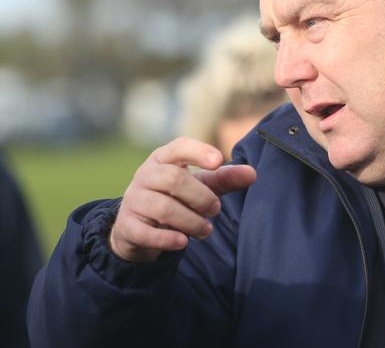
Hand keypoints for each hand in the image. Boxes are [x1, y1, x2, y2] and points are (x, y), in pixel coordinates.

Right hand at [109, 137, 255, 261]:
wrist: (138, 226)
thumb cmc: (176, 197)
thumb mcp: (200, 184)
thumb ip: (224, 178)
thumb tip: (253, 174)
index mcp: (163, 158)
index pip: (179, 147)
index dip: (198, 151)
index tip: (219, 161)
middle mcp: (145, 174)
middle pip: (174, 179)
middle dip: (201, 197)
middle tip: (216, 209)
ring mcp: (133, 200)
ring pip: (164, 208)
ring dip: (191, 221)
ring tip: (206, 230)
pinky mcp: (127, 226)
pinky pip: (146, 232)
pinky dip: (167, 239)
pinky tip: (183, 242)